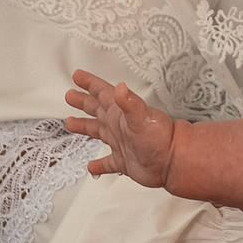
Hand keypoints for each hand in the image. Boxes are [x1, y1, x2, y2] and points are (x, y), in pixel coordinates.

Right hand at [65, 70, 178, 187]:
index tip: (78, 75)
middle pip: (96, 109)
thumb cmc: (161, 138)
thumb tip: (121, 87)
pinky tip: (91, 166)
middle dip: (83, 101)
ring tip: (71, 123)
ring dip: (84, 127)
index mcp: (120, 112)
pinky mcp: (124, 161)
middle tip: (70, 95)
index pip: (102, 93)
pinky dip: (98, 164)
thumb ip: (129, 102)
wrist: (173, 162)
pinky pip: (107, 162)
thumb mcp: (142, 117)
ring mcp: (121, 142)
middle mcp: (119, 125)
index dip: (89, 83)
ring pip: (98, 132)